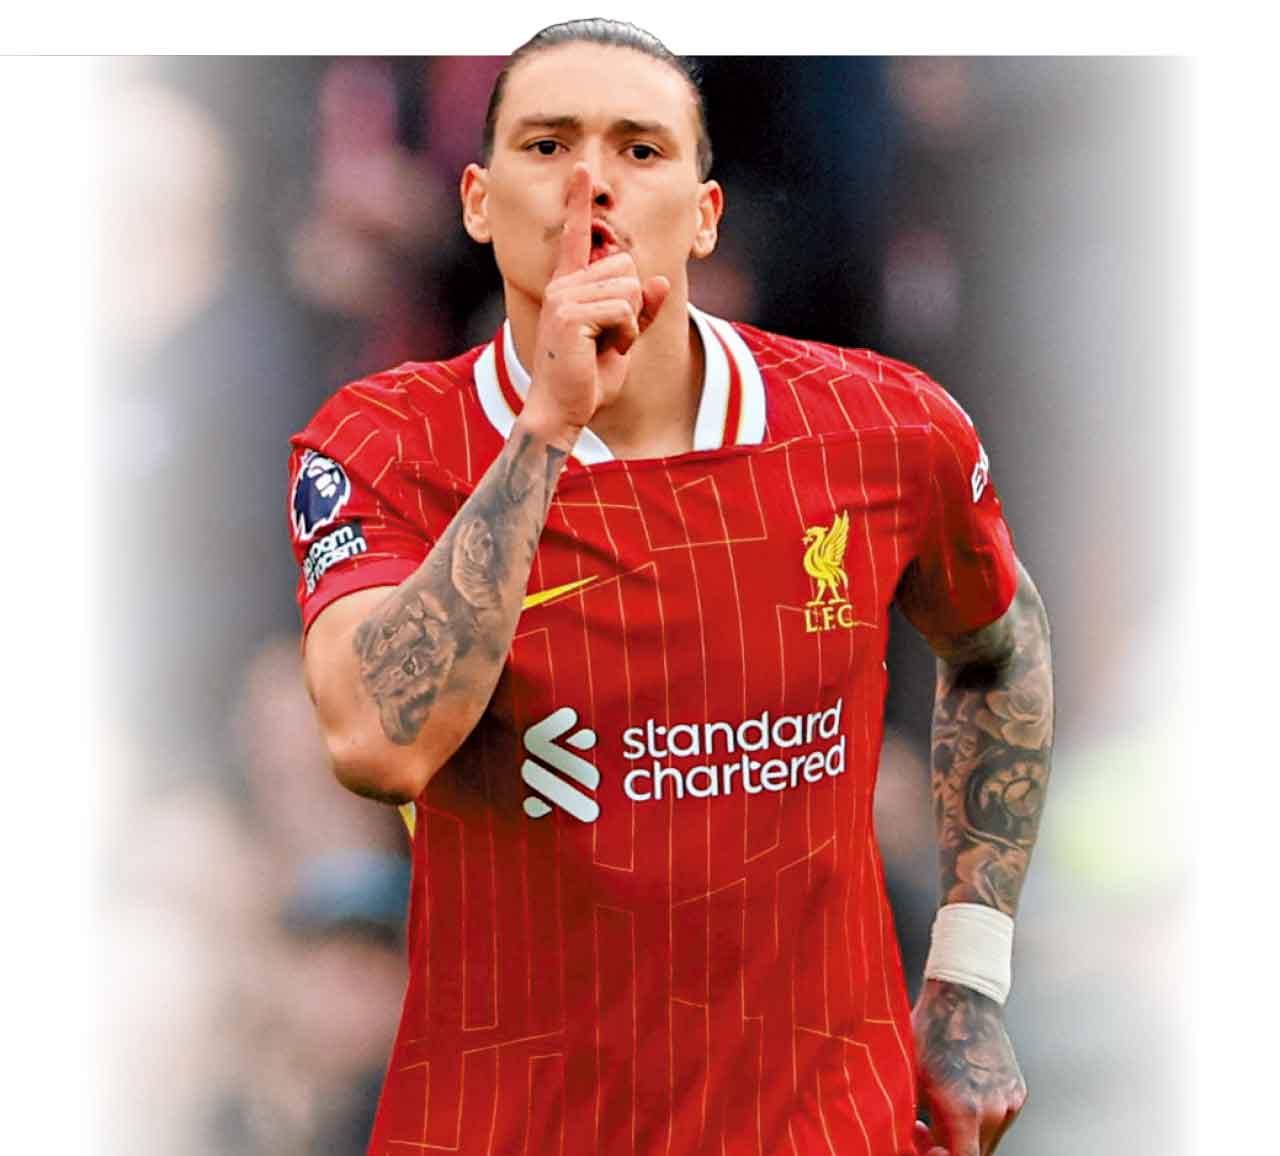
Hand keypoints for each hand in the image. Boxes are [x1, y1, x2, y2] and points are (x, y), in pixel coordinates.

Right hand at [521, 163, 669, 444]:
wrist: (563, 410)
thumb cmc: (587, 379)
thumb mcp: (622, 341)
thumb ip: (640, 312)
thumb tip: (658, 280)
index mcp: (570, 286)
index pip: (576, 237)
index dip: (579, 202)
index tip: (582, 170)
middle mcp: (563, 284)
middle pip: (626, 267)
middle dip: (632, 307)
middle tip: (608, 338)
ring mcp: (563, 296)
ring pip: (629, 288)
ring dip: (629, 324)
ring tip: (602, 346)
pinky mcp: (570, 313)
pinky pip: (624, 309)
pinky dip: (625, 334)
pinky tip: (603, 351)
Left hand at [911, 979, 1026, 1155]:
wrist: (964, 996)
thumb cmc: (930, 1030)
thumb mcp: (910, 1075)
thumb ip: (912, 1118)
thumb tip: (908, 1138)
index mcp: (964, 1109)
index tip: (926, 1145)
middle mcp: (993, 1110)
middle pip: (975, 1154)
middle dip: (949, 1148)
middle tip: (925, 1130)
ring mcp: (1009, 1102)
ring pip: (988, 1140)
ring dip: (966, 1136)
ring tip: (941, 1110)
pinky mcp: (1018, 1092)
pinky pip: (999, 1120)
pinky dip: (981, 1119)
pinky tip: (961, 1097)